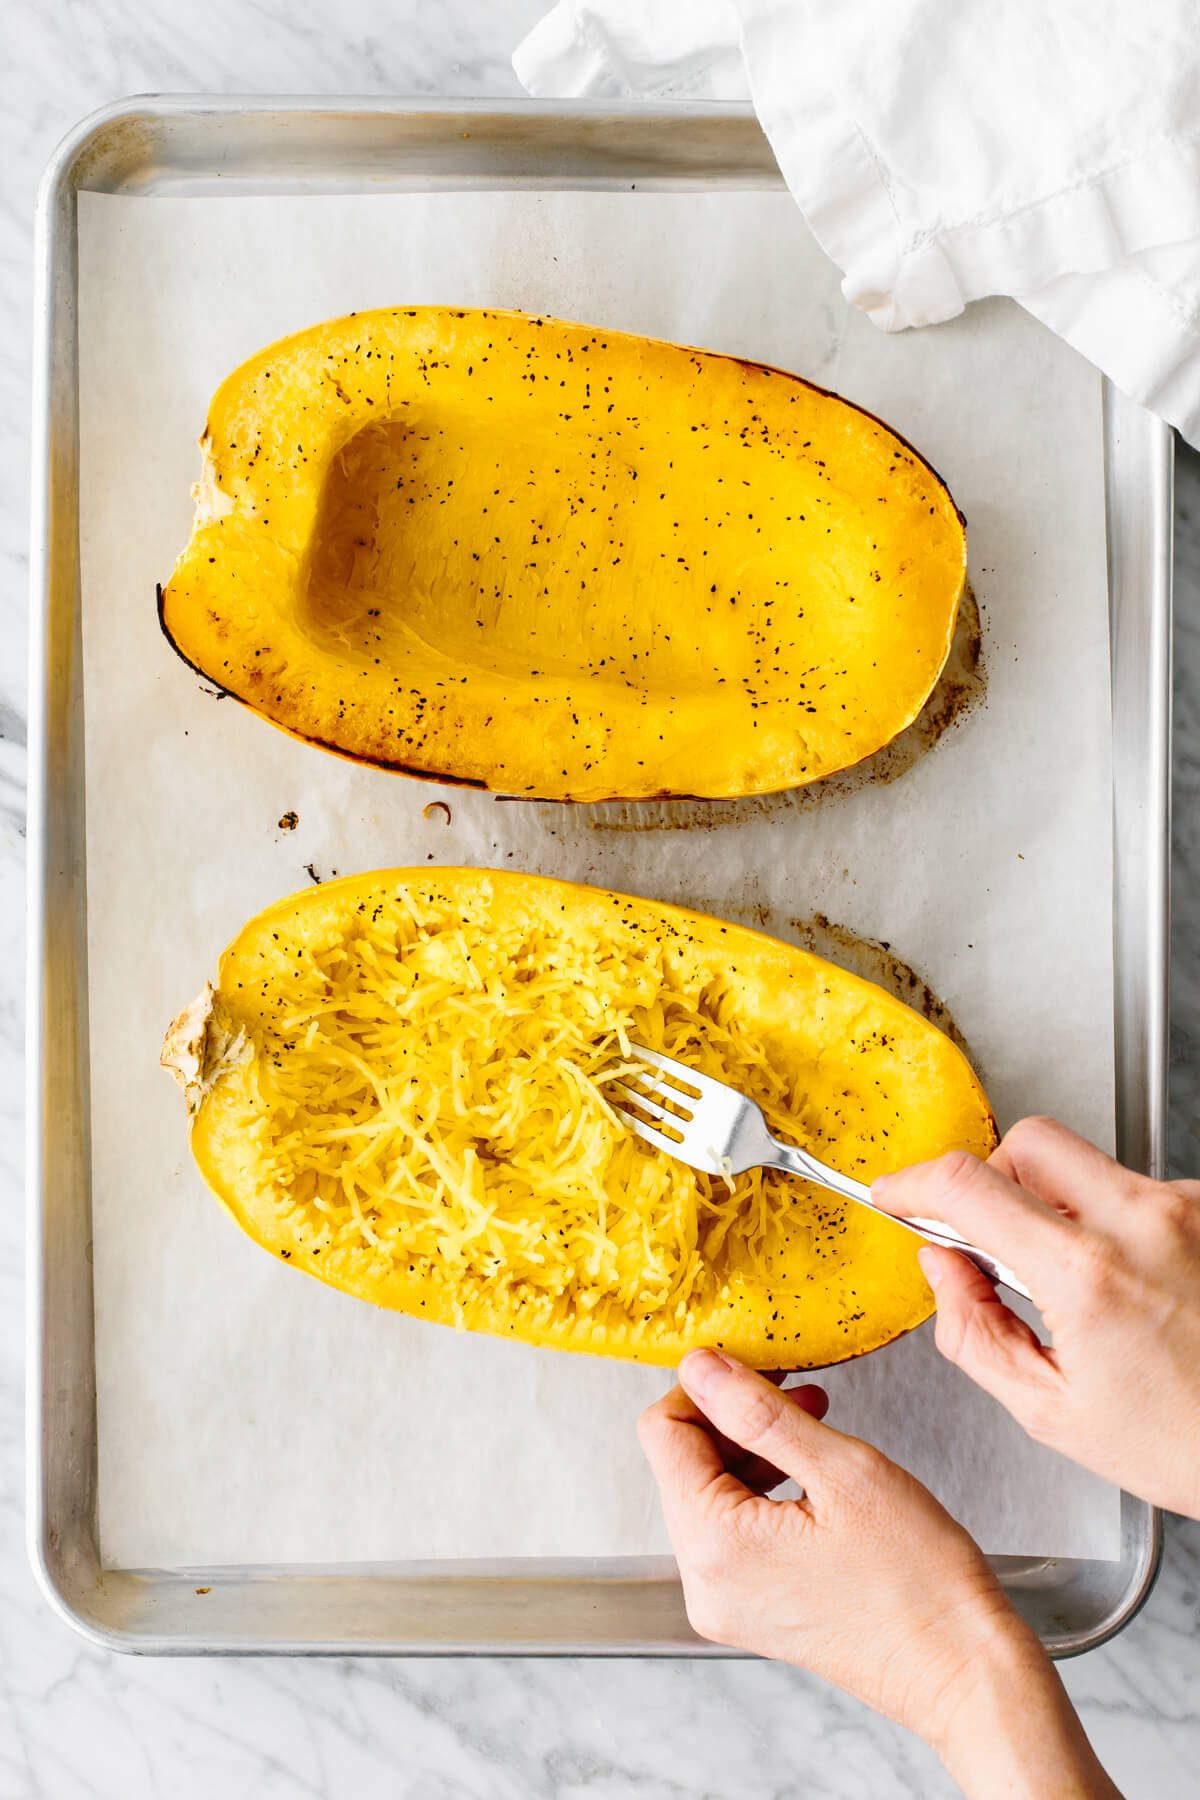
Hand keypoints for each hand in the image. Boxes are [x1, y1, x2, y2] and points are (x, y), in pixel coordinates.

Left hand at [639, 1352, 1118, 1797]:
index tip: (756, 1367)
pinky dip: (765, 1490)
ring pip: (708, 1493)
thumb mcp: (842, 1470)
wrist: (964, 1673)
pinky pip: (734, 1531)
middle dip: (735, 1417)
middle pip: (682, 1463)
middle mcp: (705, 1582)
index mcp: (715, 1544)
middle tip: (797, 1391)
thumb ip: (759, 1411)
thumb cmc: (920, 1583)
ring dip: (753, 1449)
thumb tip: (700, 1367)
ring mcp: (726, 1603)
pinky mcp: (752, 1612)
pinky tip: (813, 1474)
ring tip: (814, 1427)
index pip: (662, 1431)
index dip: (706, 1387)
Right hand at [873, 1116, 1199, 1515]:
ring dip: (1063, 1207)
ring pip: (1090, 1166)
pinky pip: (1140, 1191)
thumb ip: (976, 1333)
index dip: (913, 1184)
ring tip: (1085, 1286)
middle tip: (993, 1236)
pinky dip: (1116, 1223)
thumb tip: (942, 1269)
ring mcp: (1188, 1209)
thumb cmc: (1188, 1445)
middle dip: (993, 1178)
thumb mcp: (1053, 1412)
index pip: (967, 1186)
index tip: (899, 1197)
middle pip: (1030, 1140)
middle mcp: (1143, 1222)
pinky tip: (1134, 1286)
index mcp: (1088, 1275)